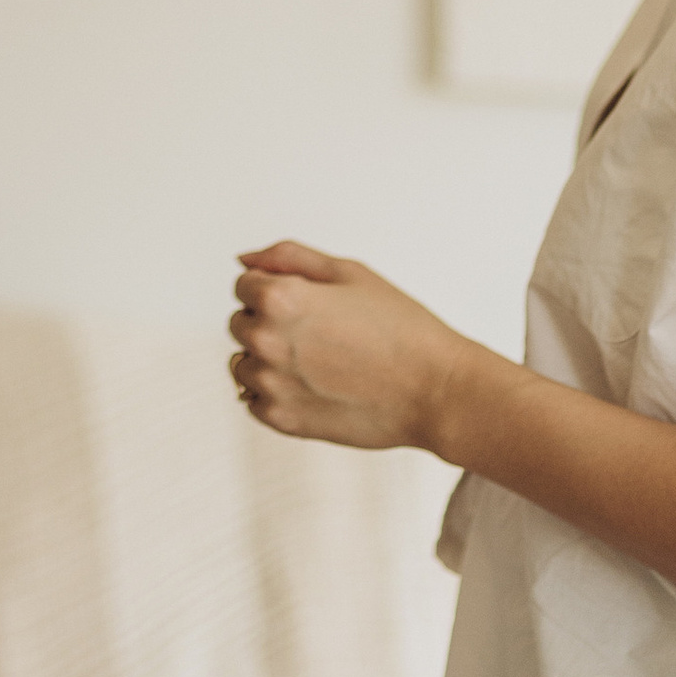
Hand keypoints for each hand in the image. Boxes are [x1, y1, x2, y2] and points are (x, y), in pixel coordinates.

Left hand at [228, 239, 479, 456]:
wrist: (435, 391)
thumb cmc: (400, 329)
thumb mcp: (348, 272)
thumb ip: (288, 257)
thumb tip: (244, 259)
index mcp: (279, 299)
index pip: (244, 284)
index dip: (279, 287)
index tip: (314, 304)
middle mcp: (265, 341)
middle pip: (240, 322)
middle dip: (271, 322)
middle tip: (324, 333)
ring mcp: (270, 385)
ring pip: (244, 362)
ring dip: (270, 359)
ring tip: (321, 362)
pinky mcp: (280, 419)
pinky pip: (253, 399)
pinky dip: (276, 392)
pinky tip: (315, 386)